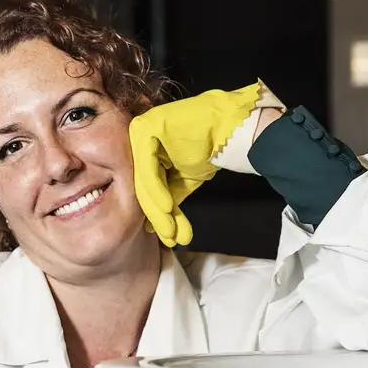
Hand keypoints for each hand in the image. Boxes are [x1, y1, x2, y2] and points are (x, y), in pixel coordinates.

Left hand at [128, 80, 284, 246]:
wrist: (230, 127)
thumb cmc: (209, 149)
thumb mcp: (184, 179)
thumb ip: (168, 197)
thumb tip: (152, 227)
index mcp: (143, 151)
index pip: (147, 188)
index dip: (158, 215)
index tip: (168, 238)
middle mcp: (136, 140)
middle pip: (144, 185)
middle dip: (159, 216)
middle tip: (170, 239)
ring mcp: (138, 132)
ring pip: (145, 180)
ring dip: (158, 210)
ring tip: (169, 232)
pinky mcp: (145, 129)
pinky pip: (148, 167)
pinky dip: (158, 190)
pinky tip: (167, 209)